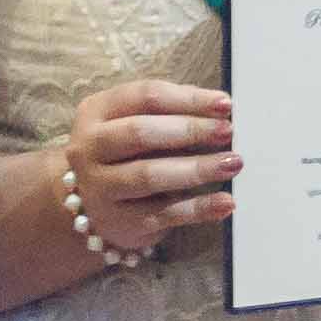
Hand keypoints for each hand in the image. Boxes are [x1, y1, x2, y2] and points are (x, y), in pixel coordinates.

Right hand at [56, 78, 236, 267]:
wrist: (89, 205)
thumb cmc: (123, 154)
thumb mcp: (132, 122)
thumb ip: (170, 112)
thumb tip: (218, 107)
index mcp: (96, 112)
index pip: (145, 97)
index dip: (188, 99)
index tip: (224, 104)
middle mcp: (90, 149)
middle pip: (141, 133)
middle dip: (190, 130)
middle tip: (226, 131)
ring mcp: (101, 188)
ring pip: (149, 175)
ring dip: (196, 168)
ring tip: (232, 163)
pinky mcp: (121, 222)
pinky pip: (165, 213)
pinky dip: (199, 208)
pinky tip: (225, 202)